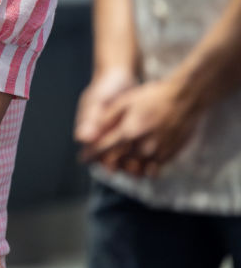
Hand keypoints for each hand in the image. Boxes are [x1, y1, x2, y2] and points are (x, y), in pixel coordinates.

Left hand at [78, 78, 200, 176]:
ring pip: (134, 169)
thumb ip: (106, 119)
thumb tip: (91, 134)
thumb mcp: (124, 102)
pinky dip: (141, 169)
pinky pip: (151, 170)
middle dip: (106, 163)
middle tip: (100, 160)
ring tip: (118, 162)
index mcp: (128, 131)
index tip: (83, 157)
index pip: (103, 150)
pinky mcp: (169, 156)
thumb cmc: (151, 97)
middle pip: (117, 163)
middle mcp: (142, 146)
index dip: (91, 155)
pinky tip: (137, 162)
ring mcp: (157, 153)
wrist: (185, 99)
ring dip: (124, 168)